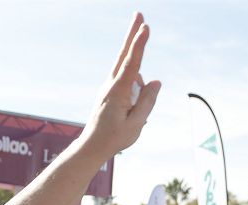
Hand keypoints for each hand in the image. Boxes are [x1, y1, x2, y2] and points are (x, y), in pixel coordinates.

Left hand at [80, 12, 160, 155]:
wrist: (92, 147)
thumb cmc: (114, 138)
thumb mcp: (136, 124)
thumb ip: (147, 102)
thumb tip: (155, 82)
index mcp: (117, 92)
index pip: (131, 64)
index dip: (139, 44)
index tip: (145, 27)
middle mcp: (111, 85)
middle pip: (124, 55)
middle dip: (132, 34)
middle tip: (139, 13)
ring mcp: (109, 87)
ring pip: (132, 79)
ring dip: (137, 95)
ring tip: (126, 119)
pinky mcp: (110, 92)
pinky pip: (128, 88)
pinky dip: (134, 97)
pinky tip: (127, 117)